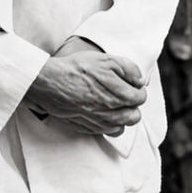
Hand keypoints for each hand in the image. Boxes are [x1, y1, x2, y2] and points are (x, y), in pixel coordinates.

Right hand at [23, 37, 146, 135]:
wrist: (51, 82)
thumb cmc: (77, 69)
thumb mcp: (106, 59)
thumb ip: (129, 69)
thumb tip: (140, 81)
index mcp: (117, 95)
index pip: (139, 98)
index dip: (138, 90)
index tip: (133, 85)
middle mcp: (110, 112)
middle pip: (134, 116)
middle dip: (133, 105)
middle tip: (126, 95)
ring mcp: (98, 122)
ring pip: (122, 127)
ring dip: (124, 116)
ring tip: (117, 105)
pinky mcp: (87, 128)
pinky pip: (108, 132)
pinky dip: (112, 125)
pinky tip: (107, 113)